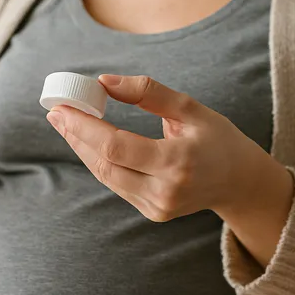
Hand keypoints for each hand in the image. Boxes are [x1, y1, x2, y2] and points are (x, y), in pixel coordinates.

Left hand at [47, 74, 289, 220]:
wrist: (240, 182)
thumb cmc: (217, 139)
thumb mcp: (191, 108)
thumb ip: (148, 92)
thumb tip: (104, 82)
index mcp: (178, 162)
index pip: (116, 146)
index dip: (85, 126)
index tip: (63, 106)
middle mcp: (165, 191)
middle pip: (104, 164)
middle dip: (75, 136)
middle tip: (55, 111)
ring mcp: (157, 207)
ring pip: (105, 176)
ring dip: (81, 148)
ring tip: (64, 122)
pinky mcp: (152, 212)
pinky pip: (116, 184)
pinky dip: (98, 161)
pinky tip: (85, 141)